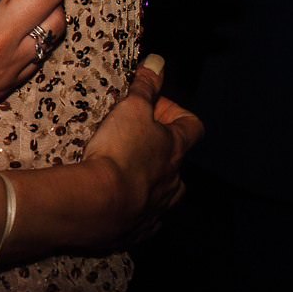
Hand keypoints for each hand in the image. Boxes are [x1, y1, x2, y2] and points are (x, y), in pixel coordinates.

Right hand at [84, 55, 202, 246]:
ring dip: (149, 181)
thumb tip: (158, 61)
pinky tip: (115, 202)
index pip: (192, 127)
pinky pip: (144, 217)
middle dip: (160, 150)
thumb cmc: (120, 150)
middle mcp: (175, 181)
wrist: (100, 204)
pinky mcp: (140, 230)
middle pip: (178, 162)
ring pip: (163, 192)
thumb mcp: (131, 108)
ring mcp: (160, 209)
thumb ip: (146, 85)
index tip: (153, 107)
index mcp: (177, 150)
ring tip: (123, 173)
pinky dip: (134, 207)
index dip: (176, 113)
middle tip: (133, 140)